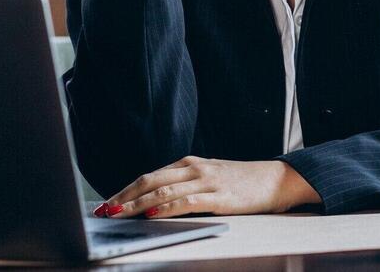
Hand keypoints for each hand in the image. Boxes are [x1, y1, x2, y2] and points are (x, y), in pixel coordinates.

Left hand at [92, 156, 320, 218]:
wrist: (275, 179)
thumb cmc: (241, 182)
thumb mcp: (208, 177)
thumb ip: (184, 185)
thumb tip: (153, 202)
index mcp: (188, 164)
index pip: (148, 176)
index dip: (124, 190)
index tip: (105, 204)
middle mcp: (193, 168)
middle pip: (149, 181)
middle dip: (123, 197)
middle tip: (103, 211)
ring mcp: (206, 181)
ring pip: (163, 191)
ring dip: (137, 204)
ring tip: (118, 214)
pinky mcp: (219, 197)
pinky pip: (186, 201)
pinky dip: (165, 208)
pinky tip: (151, 214)